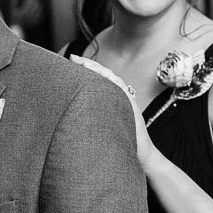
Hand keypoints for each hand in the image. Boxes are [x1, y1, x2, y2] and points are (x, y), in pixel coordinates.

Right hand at [8, 0, 43, 30]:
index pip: (28, 2)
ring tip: (40, 2)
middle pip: (34, 6)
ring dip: (39, 6)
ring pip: (38, 11)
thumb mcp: (12, 11)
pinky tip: (42, 12)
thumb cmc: (13, 20)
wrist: (16, 30)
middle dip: (35, 0)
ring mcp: (32, 19)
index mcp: (23, 11)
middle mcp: (29, 15)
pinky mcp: (34, 23)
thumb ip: (13, 3)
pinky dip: (40, 15)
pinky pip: (39, 18)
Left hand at [70, 54, 152, 170]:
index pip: (97, 80)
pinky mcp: (131, 106)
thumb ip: (94, 116)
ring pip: (111, 78)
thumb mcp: (105, 125)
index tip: (70, 63)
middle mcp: (118, 97)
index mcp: (111, 100)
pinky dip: (110, 79)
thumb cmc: (122, 143)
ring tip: (82, 62)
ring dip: (97, 69)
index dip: (85, 71)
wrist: (142, 155)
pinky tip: (101, 74)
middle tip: (72, 57)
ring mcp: (126, 100)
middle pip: (102, 76)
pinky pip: (120, 88)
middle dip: (88, 65)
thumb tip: (72, 114)